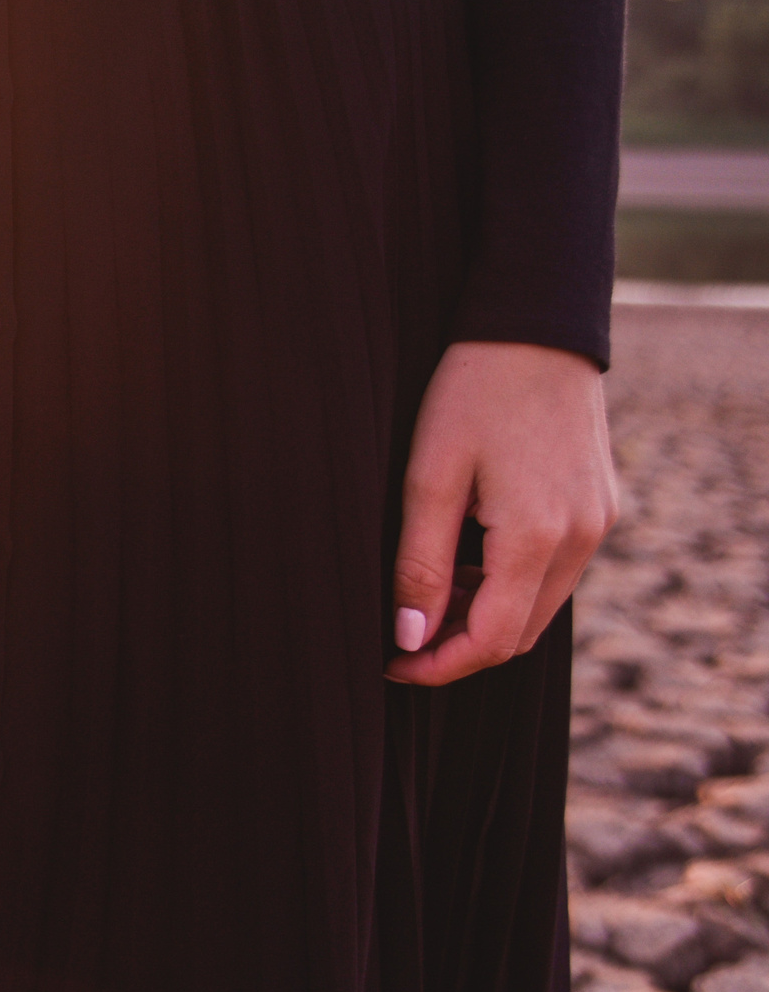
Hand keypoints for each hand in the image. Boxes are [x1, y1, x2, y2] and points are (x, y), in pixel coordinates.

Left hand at [387, 340, 617, 684]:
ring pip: (539, 605)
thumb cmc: (472, 391)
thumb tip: (410, 637)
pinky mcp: (600, 506)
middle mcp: (582, 538)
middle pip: (521, 632)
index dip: (439, 665)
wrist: (535, 326)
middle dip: (458, 646)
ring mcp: (598, 522)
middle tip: (398, 633)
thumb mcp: (430, 477)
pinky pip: (555, 571)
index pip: (494, 640)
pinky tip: (465, 559)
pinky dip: (509, 582)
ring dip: (484, 614)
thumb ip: (421, 564)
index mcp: (539, 536)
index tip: (390, 663)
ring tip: (424, 593)